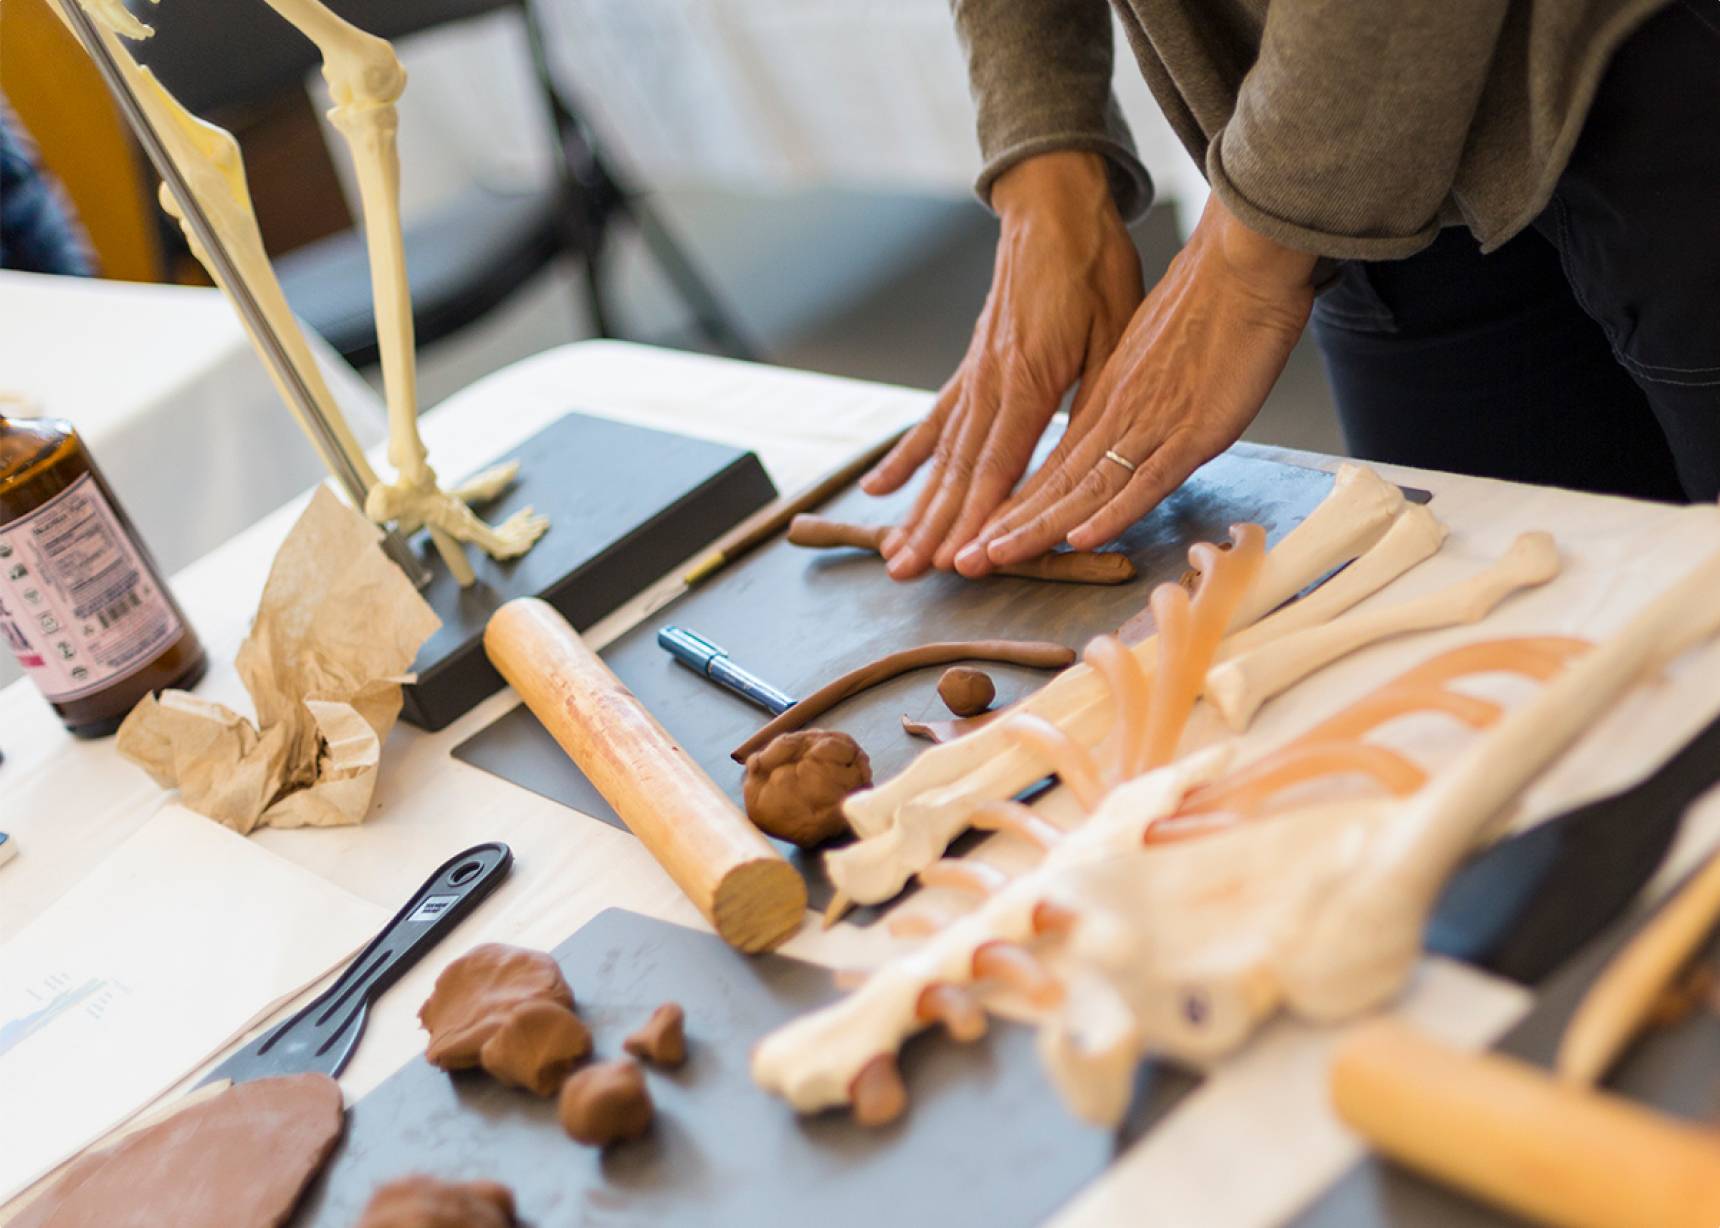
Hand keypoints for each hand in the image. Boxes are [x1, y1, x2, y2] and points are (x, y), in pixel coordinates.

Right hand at [860, 152, 1143, 578]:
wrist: (1053, 209)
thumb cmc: (1093, 268)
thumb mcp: (1113, 332)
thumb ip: (1094, 397)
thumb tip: (1088, 458)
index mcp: (1030, 380)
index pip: (1000, 466)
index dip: (979, 519)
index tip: (960, 562)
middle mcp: (990, 384)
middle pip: (957, 471)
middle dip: (933, 529)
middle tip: (906, 575)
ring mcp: (974, 377)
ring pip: (940, 455)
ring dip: (916, 508)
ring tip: (894, 552)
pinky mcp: (970, 367)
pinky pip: (933, 421)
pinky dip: (906, 457)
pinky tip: (878, 489)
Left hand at [953, 192, 1317, 574]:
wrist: (1242, 263)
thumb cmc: (1208, 304)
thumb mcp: (1153, 355)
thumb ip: (1132, 396)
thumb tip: (1120, 429)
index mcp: (1106, 399)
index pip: (1052, 464)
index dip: (1014, 503)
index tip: (980, 534)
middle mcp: (1116, 415)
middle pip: (1053, 482)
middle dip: (1006, 526)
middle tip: (963, 563)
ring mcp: (1149, 423)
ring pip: (1083, 487)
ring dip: (1038, 527)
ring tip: (996, 558)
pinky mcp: (1190, 431)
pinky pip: (1144, 479)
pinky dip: (1111, 512)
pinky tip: (1080, 537)